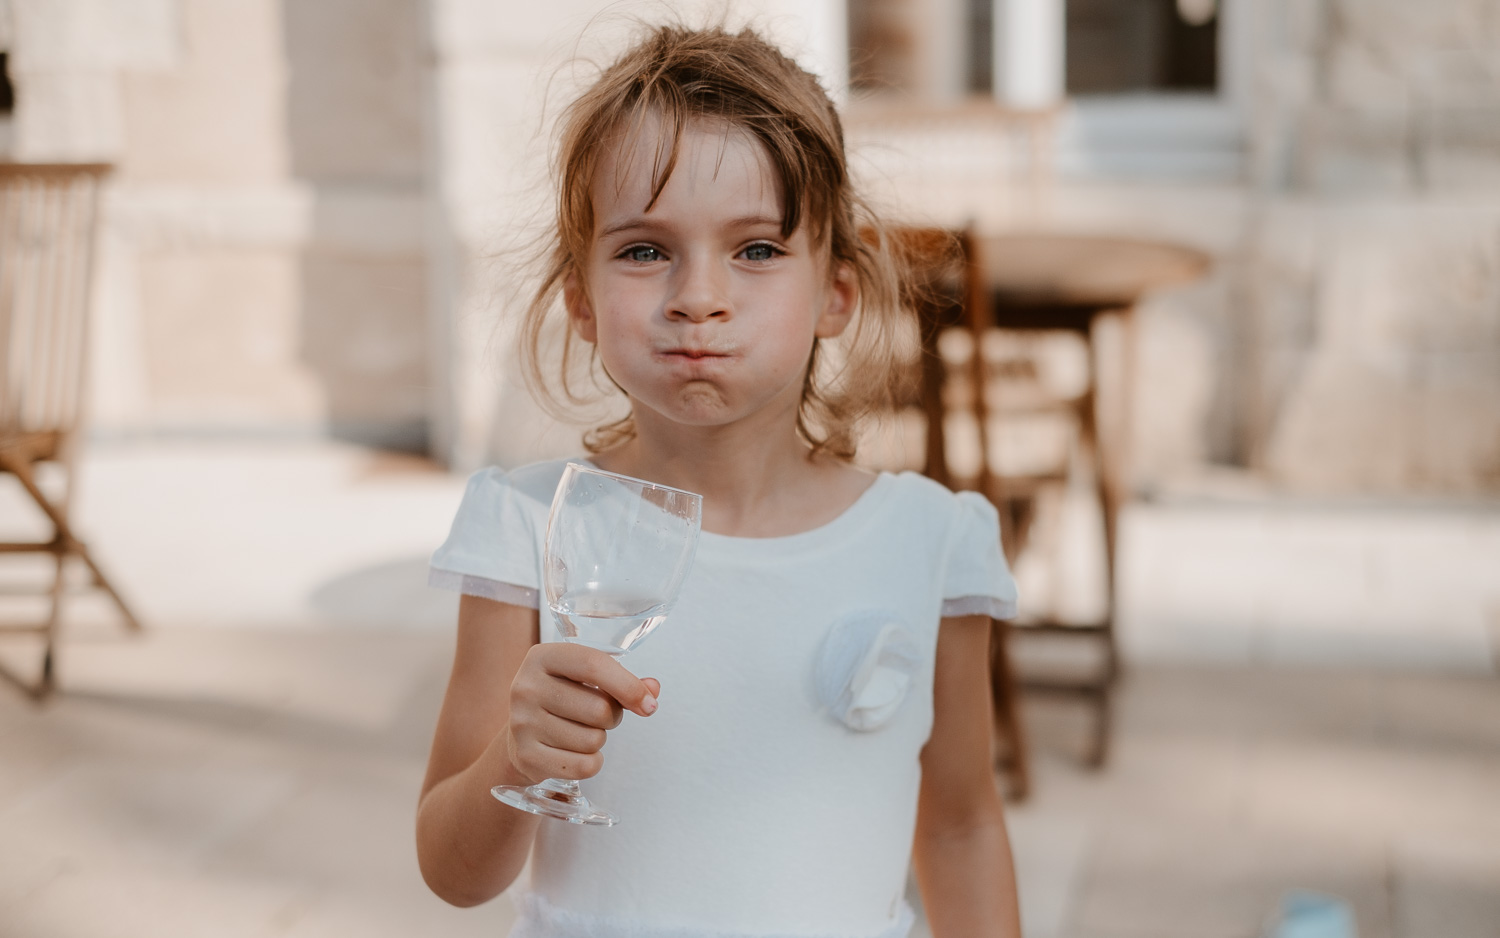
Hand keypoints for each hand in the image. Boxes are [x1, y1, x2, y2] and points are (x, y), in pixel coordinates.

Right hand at [503, 642, 659, 782]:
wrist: (520, 734)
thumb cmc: (561, 700)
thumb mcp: (585, 679)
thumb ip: (623, 682)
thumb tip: (652, 690)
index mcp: (542, 657)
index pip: (593, 664)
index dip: (628, 686)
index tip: (649, 705)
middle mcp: (527, 687)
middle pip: (599, 708)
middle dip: (612, 717)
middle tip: (598, 717)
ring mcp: (522, 723)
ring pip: (593, 740)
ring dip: (598, 740)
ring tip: (580, 731)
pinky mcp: (526, 757)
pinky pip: (583, 766)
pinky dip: (591, 763)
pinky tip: (575, 752)